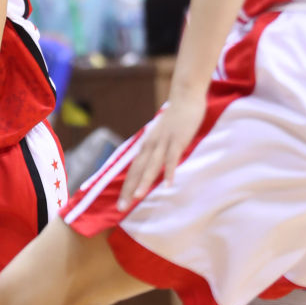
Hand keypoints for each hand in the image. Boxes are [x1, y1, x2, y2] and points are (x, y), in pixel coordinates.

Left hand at [118, 90, 204, 210]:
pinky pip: (172, 158)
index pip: (133, 170)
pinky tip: (168, 185)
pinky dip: (169, 171)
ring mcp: (164, 142)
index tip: (121, 204)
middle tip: (121, 208)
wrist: (184, 96)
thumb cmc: (174, 118)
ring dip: (145, 181)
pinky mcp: (177, 140)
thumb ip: (156, 150)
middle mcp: (151, 144)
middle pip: (137, 170)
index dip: (126, 187)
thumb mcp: (161, 136)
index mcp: (146, 145)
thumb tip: (151, 166)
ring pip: (152, 165)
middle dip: (129, 189)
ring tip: (138, 197)